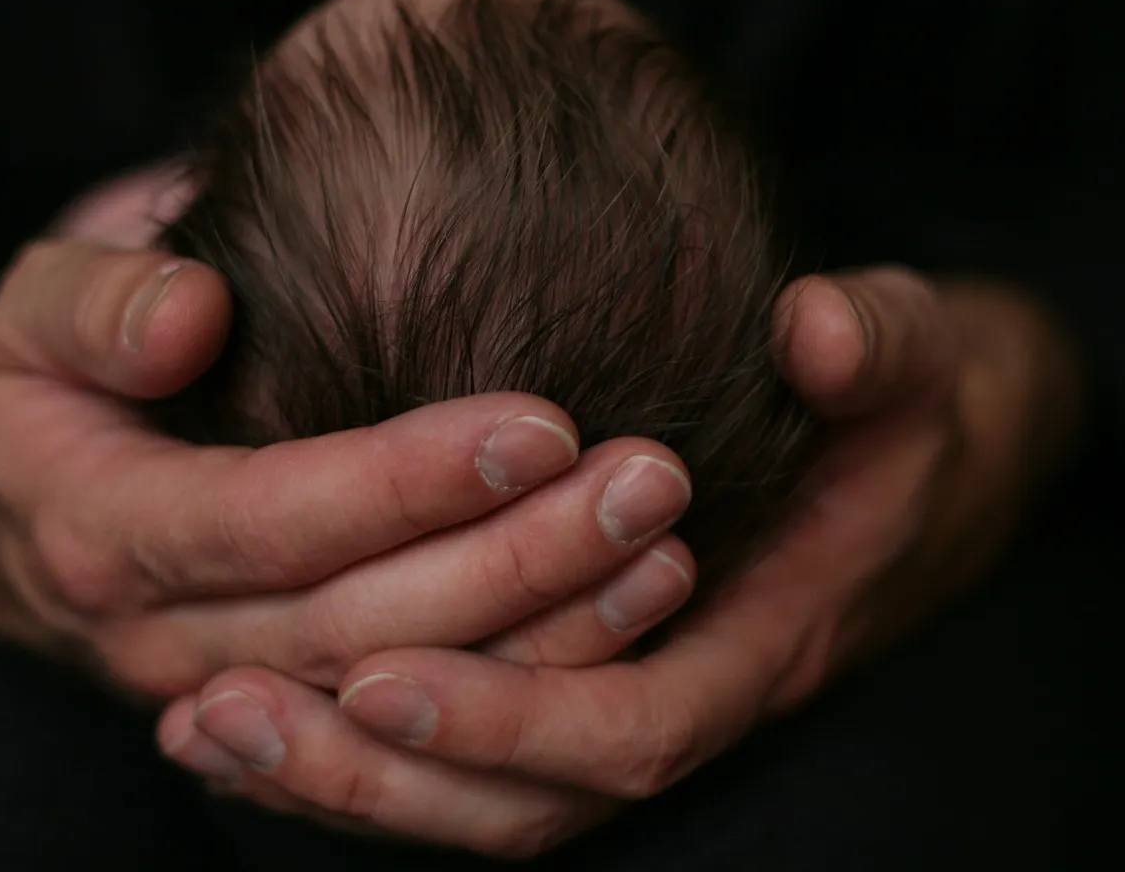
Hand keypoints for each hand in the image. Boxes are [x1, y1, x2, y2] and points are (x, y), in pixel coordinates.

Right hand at [0, 167, 702, 698]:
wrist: (26, 501)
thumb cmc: (54, 373)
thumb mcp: (34, 312)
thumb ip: (95, 305)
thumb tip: (192, 315)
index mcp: (103, 532)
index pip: (271, 522)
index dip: (404, 482)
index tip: (542, 421)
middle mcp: (168, 641)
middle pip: (360, 625)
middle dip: (514, 561)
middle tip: (650, 479)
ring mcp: (234, 695)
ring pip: (405, 698)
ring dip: (547, 635)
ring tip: (668, 550)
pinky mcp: (297, 720)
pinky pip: (419, 736)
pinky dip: (529, 693)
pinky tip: (633, 622)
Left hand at [156, 267, 1084, 857]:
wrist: (924, 457)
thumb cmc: (911, 406)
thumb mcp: (923, 359)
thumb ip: (882, 343)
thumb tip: (821, 324)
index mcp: (765, 638)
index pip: (633, 730)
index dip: (507, 717)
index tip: (372, 668)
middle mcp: (687, 695)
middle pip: (527, 800)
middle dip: (376, 772)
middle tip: (222, 708)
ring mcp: (632, 698)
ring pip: (481, 798)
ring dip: (344, 775)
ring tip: (200, 720)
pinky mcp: (582, 676)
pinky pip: (469, 754)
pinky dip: (362, 751)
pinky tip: (250, 712)